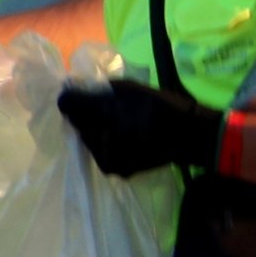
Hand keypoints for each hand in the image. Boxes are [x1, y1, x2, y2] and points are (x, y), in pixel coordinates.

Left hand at [55, 77, 225, 178]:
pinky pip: (101, 153)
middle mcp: (97, 137)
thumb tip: (78, 87)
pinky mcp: (114, 169)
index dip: (70, 98)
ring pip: (88, 140)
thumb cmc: (161, 105)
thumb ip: (101, 87)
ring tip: (117, 126)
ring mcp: (105, 156)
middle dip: (85, 116)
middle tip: (103, 111)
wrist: (188, 135)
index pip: (67, 104)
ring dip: (95, 132)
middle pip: (77, 124)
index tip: (77, 95)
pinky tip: (124, 140)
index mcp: (100, 112)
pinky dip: (107, 146)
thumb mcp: (130, 87)